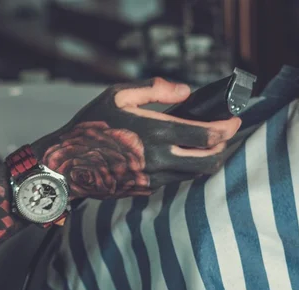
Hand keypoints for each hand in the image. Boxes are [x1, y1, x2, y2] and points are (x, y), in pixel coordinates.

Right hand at [30, 78, 241, 199]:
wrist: (63, 166)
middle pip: (210, 161)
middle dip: (224, 147)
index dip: (227, 127)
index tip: (234, 119)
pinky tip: (180, 154)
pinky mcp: (147, 190)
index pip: (207, 135)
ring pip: (196, 173)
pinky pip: (176, 179)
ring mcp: (154, 178)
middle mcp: (159, 159)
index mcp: (155, 133)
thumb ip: (155, 90)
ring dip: (207, 158)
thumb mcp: (117, 95)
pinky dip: (185, 167)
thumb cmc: (89, 127)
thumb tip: (186, 91)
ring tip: (208, 142)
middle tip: (226, 134)